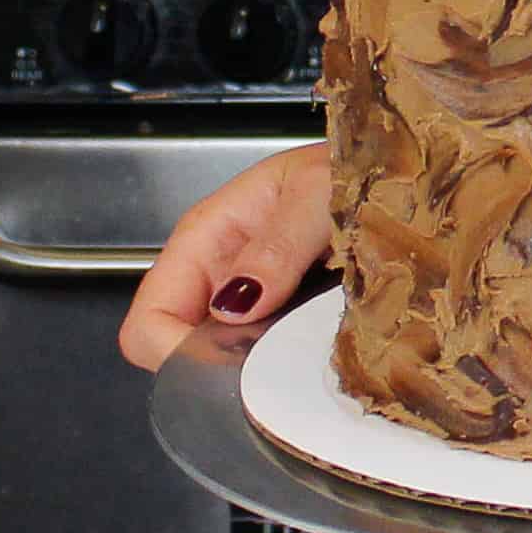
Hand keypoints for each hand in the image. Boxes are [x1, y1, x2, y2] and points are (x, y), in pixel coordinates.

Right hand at [115, 141, 333, 371]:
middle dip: (218, 368)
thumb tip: (234, 307)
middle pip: (179, 350)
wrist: (383, 165)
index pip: (149, 320)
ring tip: (305, 353)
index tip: (232, 364)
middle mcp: (217, 274)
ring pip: (222, 359)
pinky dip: (285, 365)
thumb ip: (278, 245)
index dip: (177, 353)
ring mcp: (249, 299)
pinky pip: (266, 356)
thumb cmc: (348, 162)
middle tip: (277, 365)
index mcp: (205, 237)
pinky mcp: (283, 316)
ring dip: (258, 370)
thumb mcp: (318, 190)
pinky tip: (318, 350)